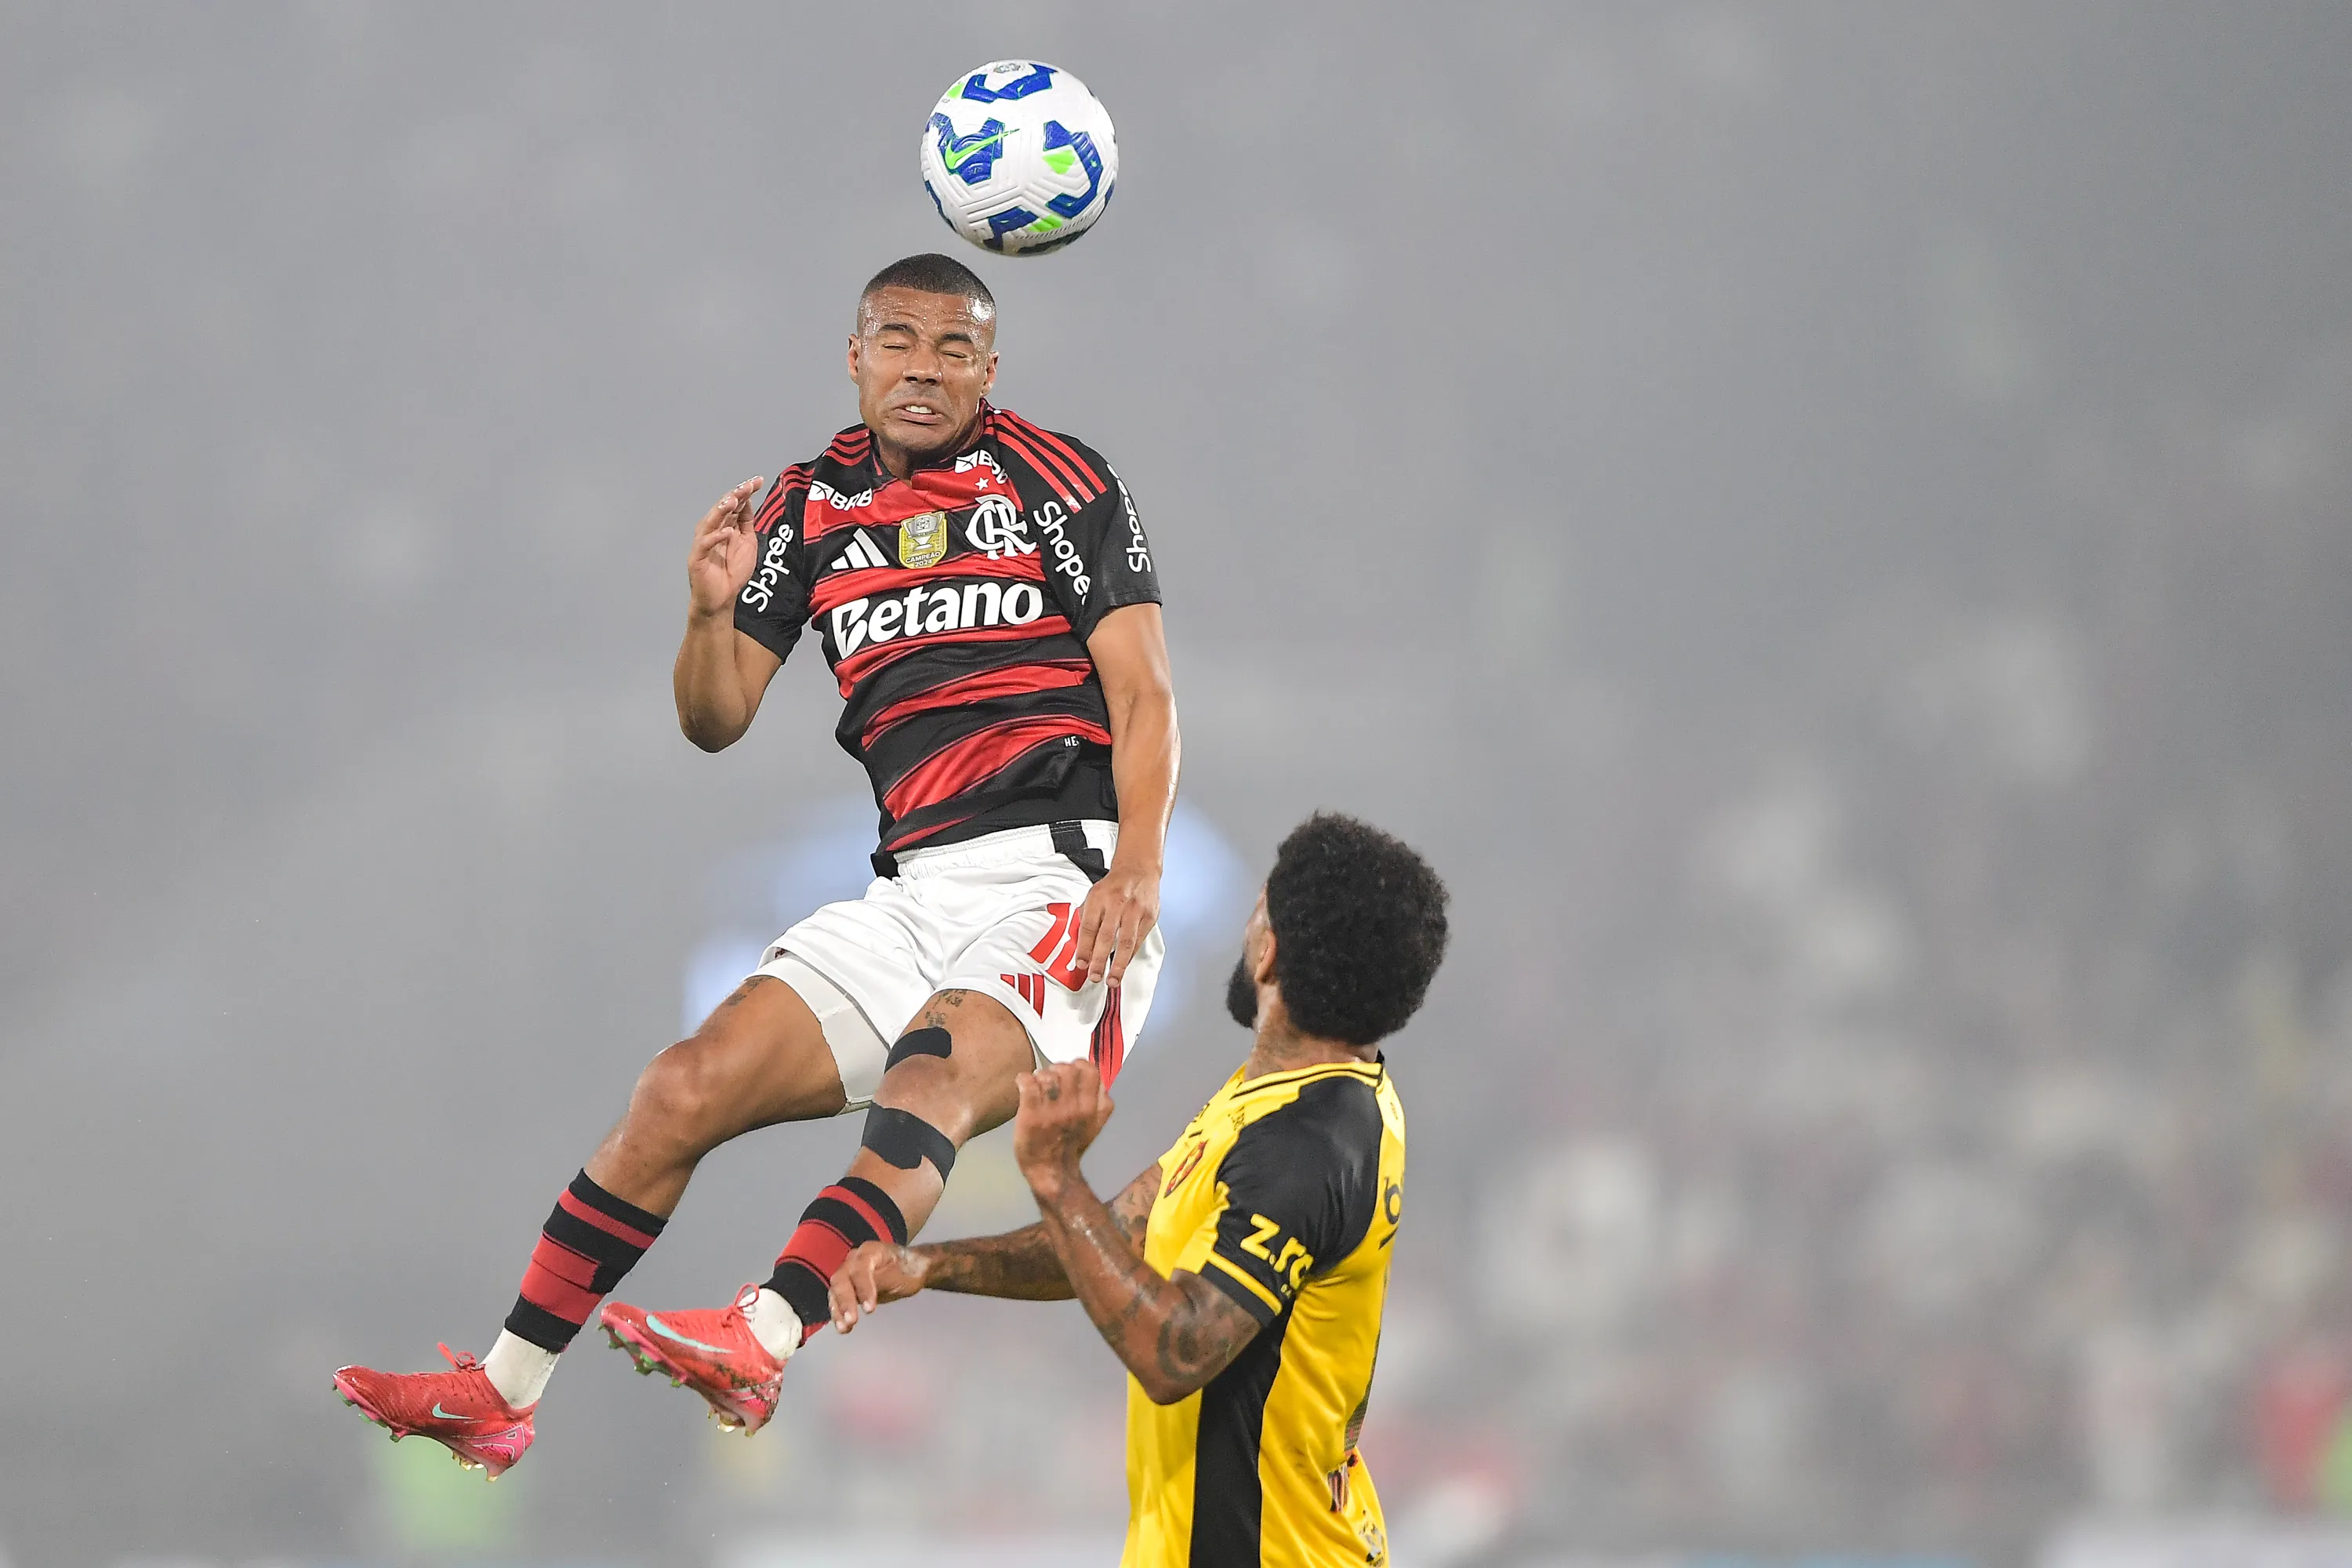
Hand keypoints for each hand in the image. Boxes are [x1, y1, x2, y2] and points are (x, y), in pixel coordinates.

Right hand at [687, 477, 764, 618]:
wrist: (721, 599)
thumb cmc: (732, 572)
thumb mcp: (747, 543)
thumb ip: (746, 523)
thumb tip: (747, 500)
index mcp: (724, 526)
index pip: (734, 505)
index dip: (745, 492)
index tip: (757, 481)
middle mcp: (712, 531)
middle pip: (722, 509)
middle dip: (734, 496)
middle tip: (746, 485)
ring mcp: (703, 544)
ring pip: (710, 522)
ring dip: (721, 510)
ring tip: (733, 500)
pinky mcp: (696, 558)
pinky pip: (705, 544)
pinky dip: (716, 537)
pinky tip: (727, 532)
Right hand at [827, 1240, 928, 1333]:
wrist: (911, 1269)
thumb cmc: (907, 1270)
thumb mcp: (899, 1274)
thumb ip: (881, 1280)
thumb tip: (866, 1291)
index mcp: (869, 1251)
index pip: (860, 1268)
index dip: (863, 1288)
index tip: (870, 1309)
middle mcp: (853, 1260)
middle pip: (842, 1279)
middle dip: (845, 1301)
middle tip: (852, 1320)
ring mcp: (848, 1273)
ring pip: (836, 1291)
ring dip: (838, 1310)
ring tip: (844, 1328)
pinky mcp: (847, 1287)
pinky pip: (837, 1300)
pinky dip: (839, 1314)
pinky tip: (844, 1328)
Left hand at [1013, 1061, 1112, 1191]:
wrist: (1051, 1170)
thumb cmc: (1072, 1144)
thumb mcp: (1096, 1125)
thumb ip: (1102, 1104)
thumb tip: (1100, 1081)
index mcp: (1091, 1108)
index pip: (1090, 1071)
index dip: (1079, 1065)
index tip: (1070, 1071)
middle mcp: (1073, 1108)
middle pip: (1067, 1069)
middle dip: (1057, 1068)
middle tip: (1050, 1077)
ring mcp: (1051, 1112)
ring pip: (1047, 1075)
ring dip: (1040, 1075)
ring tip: (1036, 1082)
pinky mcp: (1030, 1115)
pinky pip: (1027, 1084)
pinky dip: (1023, 1079)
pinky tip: (1022, 1083)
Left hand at [1075, 859, 1159, 986]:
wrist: (1139, 869)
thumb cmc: (1114, 885)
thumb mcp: (1093, 895)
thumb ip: (1085, 918)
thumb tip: (1079, 944)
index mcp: (1099, 898)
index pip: (1088, 927)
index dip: (1084, 948)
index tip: (1081, 964)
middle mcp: (1117, 903)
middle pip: (1106, 936)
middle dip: (1099, 960)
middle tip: (1094, 976)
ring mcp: (1135, 910)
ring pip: (1126, 941)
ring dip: (1118, 964)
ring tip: (1113, 979)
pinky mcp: (1149, 916)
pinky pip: (1138, 941)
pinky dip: (1130, 956)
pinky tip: (1124, 965)